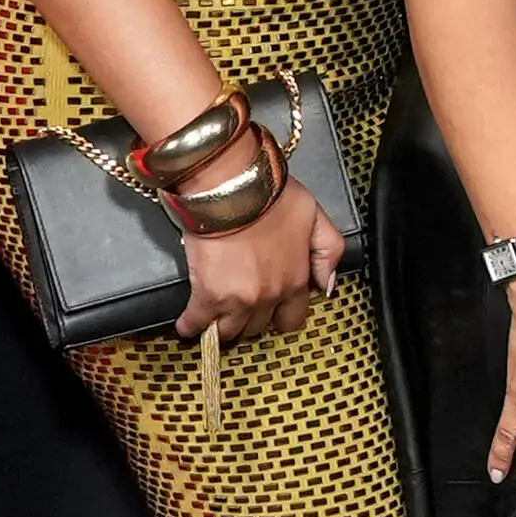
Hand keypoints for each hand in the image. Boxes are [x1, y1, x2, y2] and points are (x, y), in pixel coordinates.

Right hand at [167, 191, 350, 340]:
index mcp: (296, 278)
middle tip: (239, 309)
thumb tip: (327, 283)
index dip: (279, 315)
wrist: (231, 185)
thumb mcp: (314, 215)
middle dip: (250, 320)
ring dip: (222, 326)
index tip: (269, 311)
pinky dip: (191, 326)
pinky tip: (187, 325)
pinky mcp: (209, 295)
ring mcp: (239, 299)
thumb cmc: (267, 193)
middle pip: (260, 326)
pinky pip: (198, 323)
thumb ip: (328, 250)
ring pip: (230, 331)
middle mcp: (270, 295)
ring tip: (213, 319)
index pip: (293, 317)